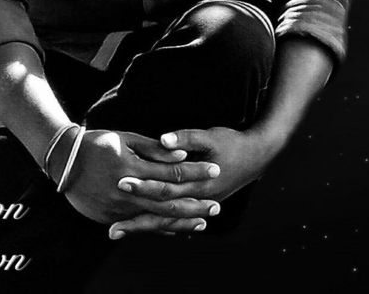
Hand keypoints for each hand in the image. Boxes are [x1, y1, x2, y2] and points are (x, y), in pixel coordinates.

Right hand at [57, 129, 220, 232]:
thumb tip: (180, 153)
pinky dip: (161, 228)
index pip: (172, 172)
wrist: (63, 162)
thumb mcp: (125, 139)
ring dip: (182, 221)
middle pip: (169, 202)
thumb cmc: (97, 144)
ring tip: (203, 220)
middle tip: (217, 204)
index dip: (195, 171)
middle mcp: (128, 191)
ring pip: (157, 219)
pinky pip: (141, 225)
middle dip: (195, 203)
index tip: (214, 169)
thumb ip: (153, 149)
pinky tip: (176, 229)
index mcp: (133, 167)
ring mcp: (119, 208)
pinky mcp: (110, 217)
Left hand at [108, 126, 275, 238]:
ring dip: (143, 226)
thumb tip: (162, 140)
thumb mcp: (208, 136)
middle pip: (162, 211)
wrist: (256, 157)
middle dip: (137, 216)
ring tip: (118, 231)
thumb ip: (185, 138)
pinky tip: (142, 229)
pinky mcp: (199, 205)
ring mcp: (199, 205)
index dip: (143, 187)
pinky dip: (159, 226)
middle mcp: (198, 199)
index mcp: (198, 183)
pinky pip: (176, 220)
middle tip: (112, 223)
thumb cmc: (230, 143)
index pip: (165, 188)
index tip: (120, 183)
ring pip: (168, 221)